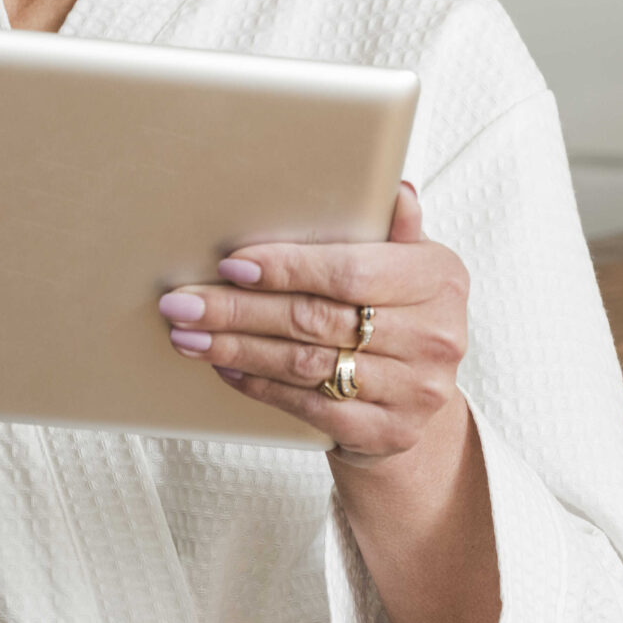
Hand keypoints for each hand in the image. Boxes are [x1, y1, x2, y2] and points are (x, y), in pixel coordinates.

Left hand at [155, 183, 468, 464]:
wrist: (422, 401)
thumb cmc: (402, 315)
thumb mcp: (407, 264)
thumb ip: (395, 231)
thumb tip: (398, 190)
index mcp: (439, 279)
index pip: (350, 273)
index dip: (287, 268)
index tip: (231, 265)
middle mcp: (435, 336)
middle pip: (317, 319)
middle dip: (239, 310)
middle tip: (183, 304)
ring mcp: (415, 390)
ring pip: (306, 365)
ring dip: (238, 348)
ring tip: (190, 335)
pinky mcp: (389, 432)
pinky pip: (310, 406)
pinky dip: (261, 385)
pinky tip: (227, 367)